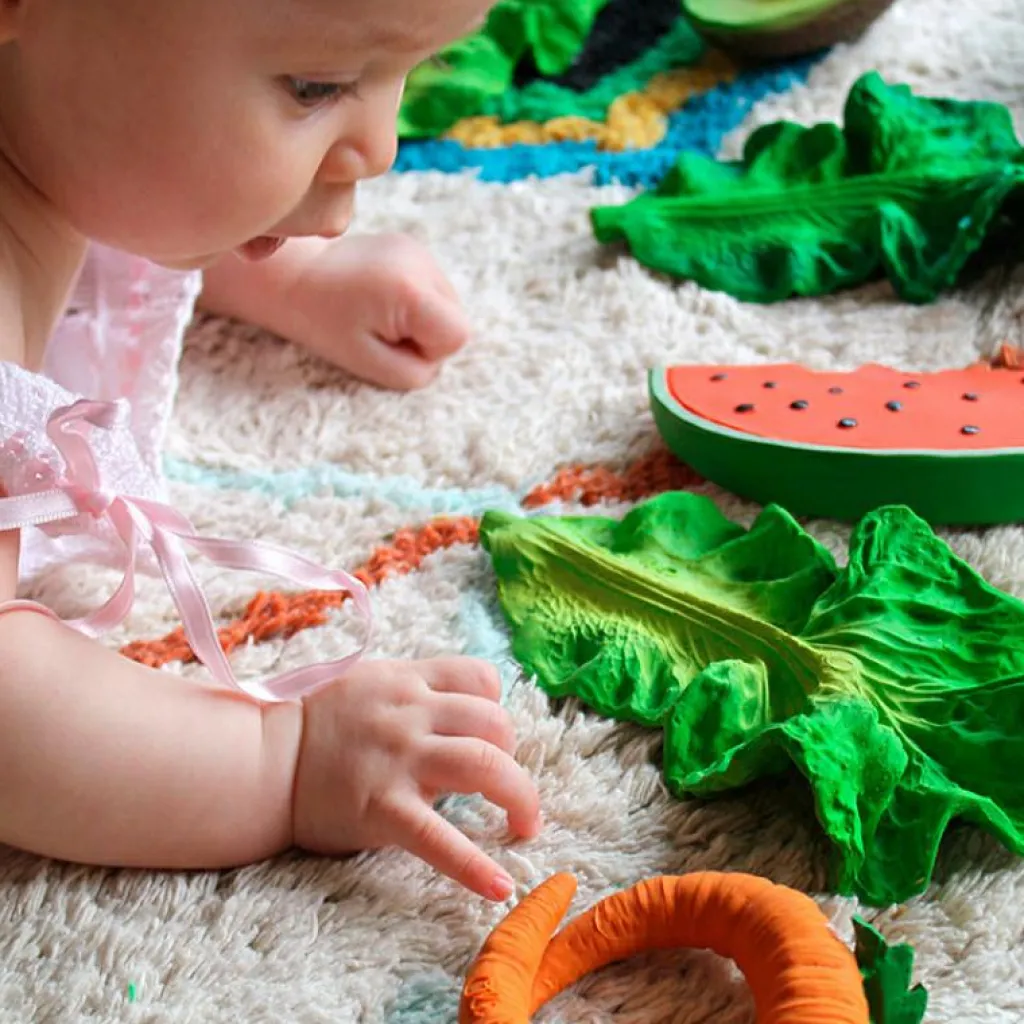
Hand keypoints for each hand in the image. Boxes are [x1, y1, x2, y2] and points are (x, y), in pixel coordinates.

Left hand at [285, 233, 470, 389]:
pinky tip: (380, 297)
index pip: (458, 335)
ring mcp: (418, 249)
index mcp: (410, 289)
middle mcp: (421, 261)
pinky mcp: (412, 246)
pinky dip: (415, 303)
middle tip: (379, 331)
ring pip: (447, 305)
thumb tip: (439, 358)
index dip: (429, 351)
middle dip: (425, 335)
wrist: (291, 276)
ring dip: (420, 319)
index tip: (390, 343)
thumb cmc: (323, 324)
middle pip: (456, 319)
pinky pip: (433, 290)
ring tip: (376, 313)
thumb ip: (416, 372)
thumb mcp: (370, 365)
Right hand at [292, 657, 540, 900]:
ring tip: (526, 825)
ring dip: (521, 796)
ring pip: (485, 765)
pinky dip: (474, 866)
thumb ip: (416, 692)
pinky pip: (439, 838)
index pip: (481, 678)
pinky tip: (499, 887)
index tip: (490, 734)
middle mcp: (410, 713)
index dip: (496, 706)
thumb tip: (465, 710)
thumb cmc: (318, 727)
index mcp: (408, 682)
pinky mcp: (383, 809)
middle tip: (504, 785)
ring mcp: (399, 760)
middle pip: (495, 723)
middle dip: (513, 755)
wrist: (263, 761)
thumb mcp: (370, 685)